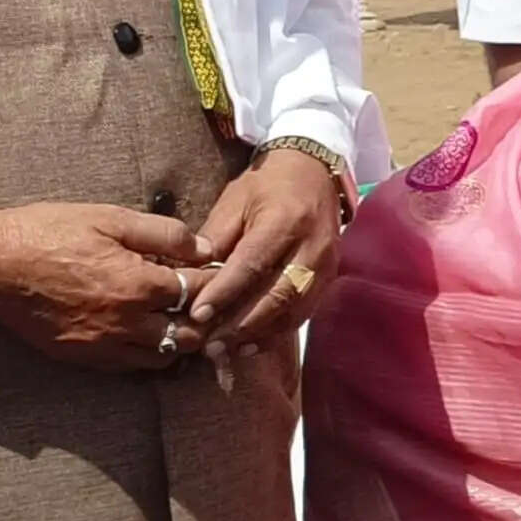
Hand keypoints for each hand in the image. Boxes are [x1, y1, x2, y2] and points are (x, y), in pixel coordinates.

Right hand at [0, 201, 214, 372]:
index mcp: (138, 285)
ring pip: (164, 356)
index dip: (214, 280)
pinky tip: (147, 332)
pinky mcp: (83, 357)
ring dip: (179, 339)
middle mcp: (126, 322)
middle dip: (203, 317)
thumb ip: (164, 234)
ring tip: (179, 317)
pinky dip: (147, 353)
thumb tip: (205, 248)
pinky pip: (130, 366)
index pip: (199, 291)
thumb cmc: (49, 233)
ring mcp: (104, 345)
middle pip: (190, 333)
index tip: (217, 271)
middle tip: (204, 300)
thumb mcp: (110, 218)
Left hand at [185, 148, 345, 362]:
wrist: (313, 171)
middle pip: (278, 295)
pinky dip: (275, 331)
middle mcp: (312, 246)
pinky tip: (251, 343)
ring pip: (293, 310)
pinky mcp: (330, 277)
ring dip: (258, 334)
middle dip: (241, 324)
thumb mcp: (233, 203)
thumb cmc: (266, 185)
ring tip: (226, 349)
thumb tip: (191, 280)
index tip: (197, 315)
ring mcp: (326, 264)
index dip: (225, 292)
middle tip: (209, 344)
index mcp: (285, 221)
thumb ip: (214, 241)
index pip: (253, 264)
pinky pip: (303, 312)